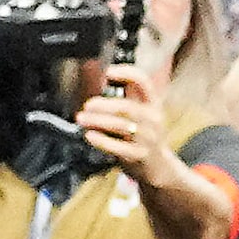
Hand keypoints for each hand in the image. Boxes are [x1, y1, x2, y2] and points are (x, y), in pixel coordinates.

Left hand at [76, 60, 175, 183]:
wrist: (157, 167)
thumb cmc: (143, 137)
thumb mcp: (143, 115)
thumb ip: (127, 101)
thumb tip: (103, 84)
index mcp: (153, 104)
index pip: (144, 82)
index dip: (127, 73)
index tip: (109, 72)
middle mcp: (153, 118)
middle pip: (127, 107)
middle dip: (104, 105)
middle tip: (87, 105)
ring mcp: (148, 138)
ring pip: (121, 126)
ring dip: (98, 121)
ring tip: (81, 118)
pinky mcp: (139, 156)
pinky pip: (118, 147)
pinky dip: (102, 141)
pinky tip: (89, 136)